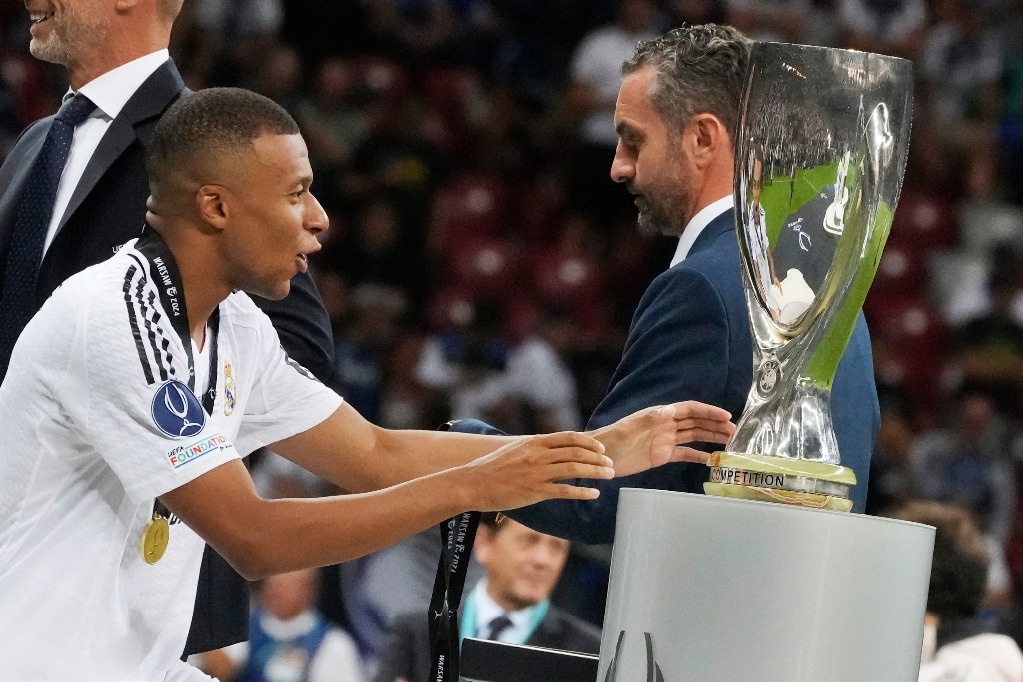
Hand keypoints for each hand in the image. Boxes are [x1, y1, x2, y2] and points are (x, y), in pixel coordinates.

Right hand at [456, 432, 614, 510]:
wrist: (473, 483)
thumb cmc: (491, 468)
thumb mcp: (514, 449)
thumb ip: (533, 448)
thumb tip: (548, 448)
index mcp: (534, 442)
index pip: (568, 438)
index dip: (588, 443)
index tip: (600, 449)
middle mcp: (538, 455)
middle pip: (576, 452)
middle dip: (597, 458)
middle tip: (610, 464)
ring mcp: (537, 472)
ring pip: (574, 469)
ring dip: (596, 472)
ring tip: (609, 475)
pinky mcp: (535, 490)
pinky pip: (565, 490)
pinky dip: (582, 491)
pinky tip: (594, 494)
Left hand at [591, 402, 735, 477]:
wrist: (600, 457)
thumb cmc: (611, 439)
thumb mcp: (629, 428)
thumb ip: (648, 419)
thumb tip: (670, 410)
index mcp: (660, 415)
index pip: (689, 409)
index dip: (708, 411)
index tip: (726, 416)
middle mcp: (666, 425)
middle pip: (695, 422)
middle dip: (715, 425)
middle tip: (735, 432)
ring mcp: (665, 440)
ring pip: (693, 436)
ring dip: (711, 438)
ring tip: (730, 443)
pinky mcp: (661, 455)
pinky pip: (684, 454)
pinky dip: (698, 456)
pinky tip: (711, 460)